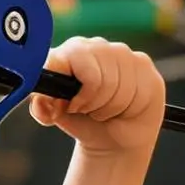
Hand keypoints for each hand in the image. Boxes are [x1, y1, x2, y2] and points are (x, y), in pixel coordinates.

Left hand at [29, 37, 164, 156]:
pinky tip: (127, 106)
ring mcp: (121, 52)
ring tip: (107, 109)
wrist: (112, 138)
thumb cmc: (82, 120)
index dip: (75, 90)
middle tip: (90, 110)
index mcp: (69, 53)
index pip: (70, 59)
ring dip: (110, 108)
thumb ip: (42, 106)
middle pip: (96, 77)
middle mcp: (95, 46)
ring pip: (118, 86)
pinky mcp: (143, 63)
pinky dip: (130, 106)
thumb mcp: (56, 115)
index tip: (72, 105)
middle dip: (92, 103)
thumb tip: (41, 102)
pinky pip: (138, 90)